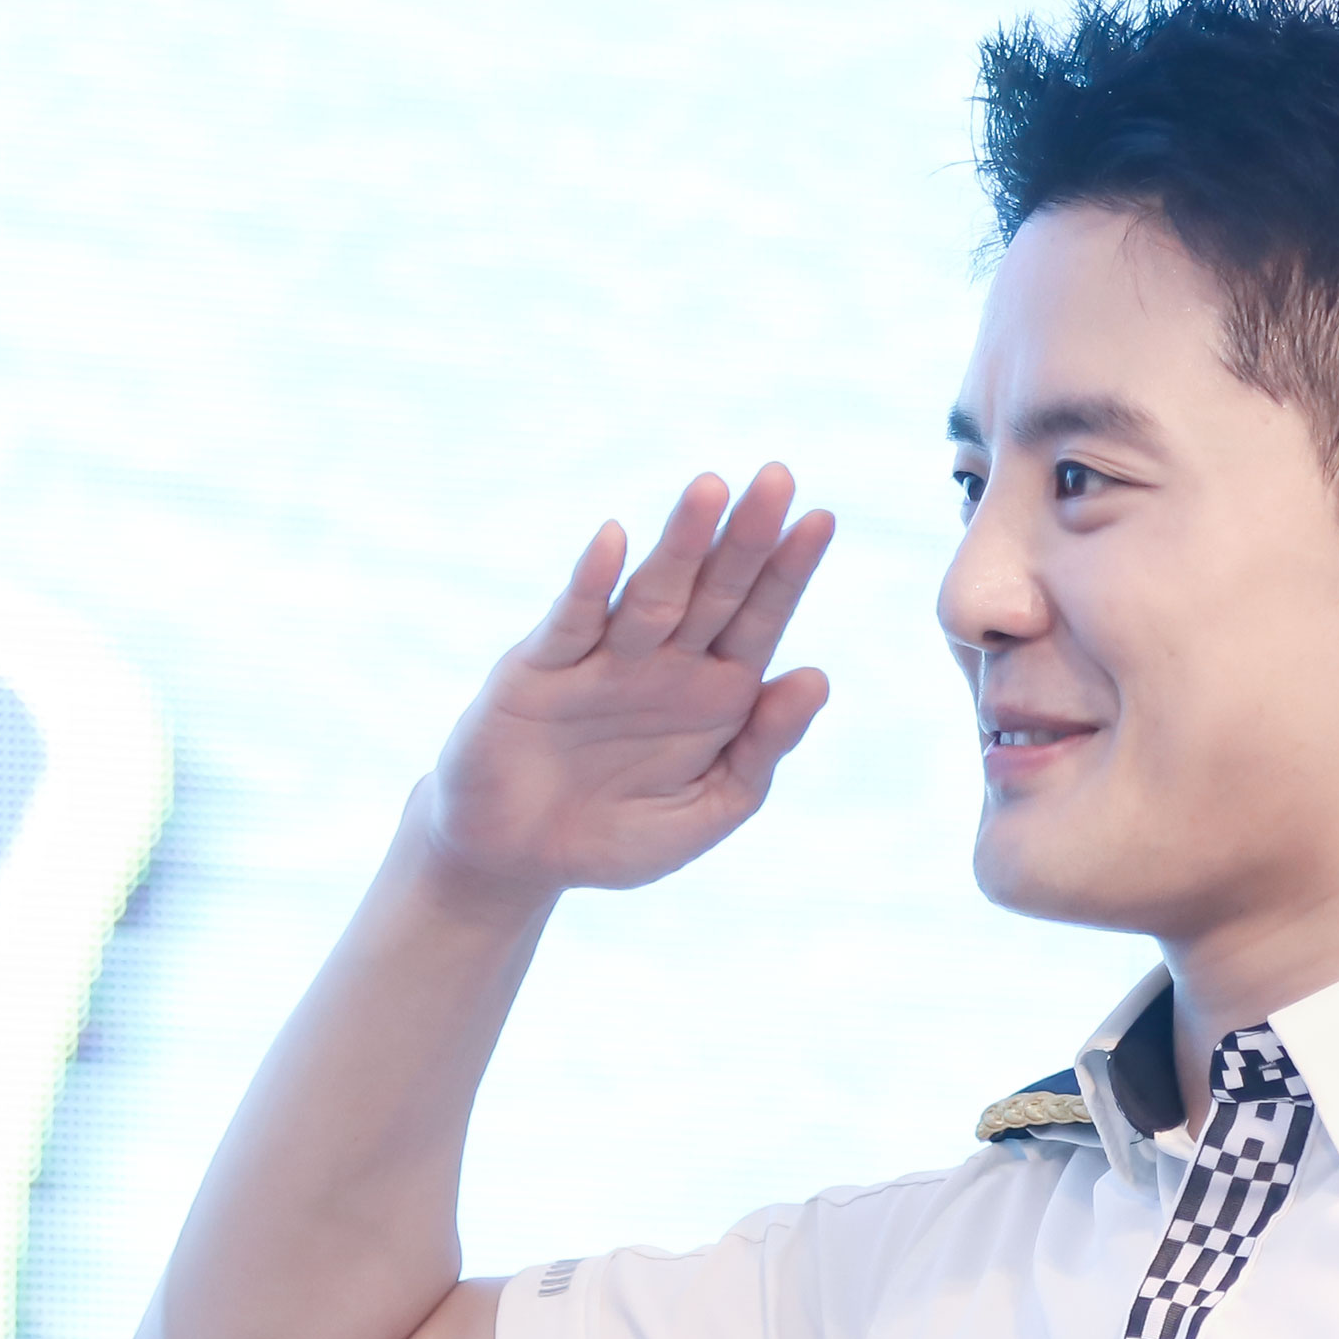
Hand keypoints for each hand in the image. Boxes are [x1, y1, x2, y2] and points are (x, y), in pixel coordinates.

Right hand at [423, 465, 834, 900]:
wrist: (518, 860)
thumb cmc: (617, 835)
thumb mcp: (707, 809)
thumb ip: (762, 750)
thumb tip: (817, 677)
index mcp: (714, 694)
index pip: (760, 620)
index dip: (788, 572)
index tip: (821, 519)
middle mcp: (664, 664)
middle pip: (714, 592)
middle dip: (745, 538)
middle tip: (777, 478)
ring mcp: (602, 661)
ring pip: (650, 595)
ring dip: (681, 544)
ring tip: (711, 490)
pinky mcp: (540, 672)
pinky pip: (571, 623)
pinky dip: (591, 583)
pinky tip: (613, 541)